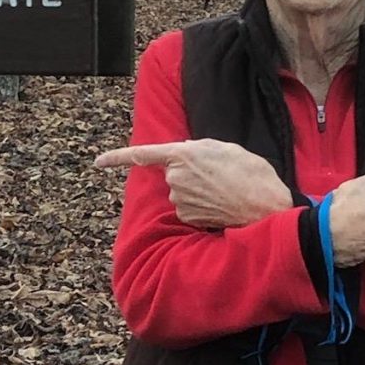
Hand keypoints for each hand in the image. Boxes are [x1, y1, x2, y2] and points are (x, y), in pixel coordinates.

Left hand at [94, 139, 292, 228]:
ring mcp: (179, 200)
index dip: (116, 158)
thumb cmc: (250, 172)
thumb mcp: (223, 147)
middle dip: (188, 173)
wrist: (266, 205)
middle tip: (216, 174)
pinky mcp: (187, 217)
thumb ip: (196, 148)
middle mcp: (175, 178)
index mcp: (182, 154)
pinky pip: (188, 209)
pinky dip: (201, 207)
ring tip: (223, 189)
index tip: (98, 162)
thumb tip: (182, 154)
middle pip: (171, 174)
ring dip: (197, 190)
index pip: (140, 155)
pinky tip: (220, 204)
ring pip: (180, 192)